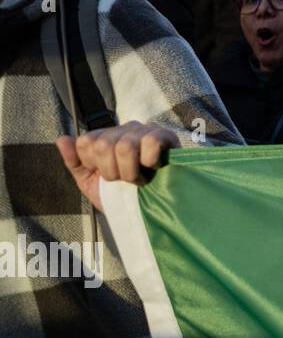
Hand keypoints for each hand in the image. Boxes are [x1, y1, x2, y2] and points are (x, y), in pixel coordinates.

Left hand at [56, 123, 178, 210]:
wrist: (149, 209)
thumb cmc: (119, 194)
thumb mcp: (90, 182)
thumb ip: (74, 161)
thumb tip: (61, 138)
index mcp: (105, 137)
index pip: (86, 142)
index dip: (93, 165)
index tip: (106, 176)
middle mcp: (124, 128)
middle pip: (103, 145)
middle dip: (112, 172)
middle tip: (123, 181)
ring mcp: (145, 130)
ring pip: (125, 146)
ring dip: (130, 171)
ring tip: (138, 179)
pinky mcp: (165, 135)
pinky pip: (150, 141)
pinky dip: (149, 161)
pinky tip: (154, 167)